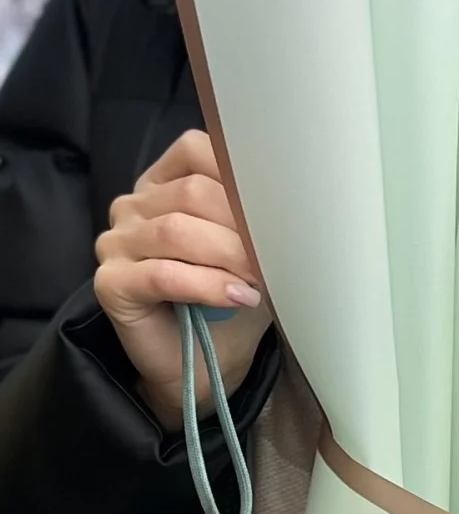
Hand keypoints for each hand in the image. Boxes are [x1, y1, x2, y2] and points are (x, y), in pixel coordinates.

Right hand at [95, 130, 269, 429]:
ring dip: (228, 255)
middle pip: (192, 193)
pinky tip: (237, 296)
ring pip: (176, 231)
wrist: (206, 364)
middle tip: (275, 255)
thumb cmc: (231, 300)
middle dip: (242, 224)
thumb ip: (255, 218)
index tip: (276, 205)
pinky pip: (161, 274)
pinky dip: (207, 284)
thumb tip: (292, 198)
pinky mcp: (110, 284)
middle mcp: (134, 207)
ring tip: (259, 280)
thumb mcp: (250, 250)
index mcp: (164, 185)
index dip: (238, 174)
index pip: (195, 149)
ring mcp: (116, 244)